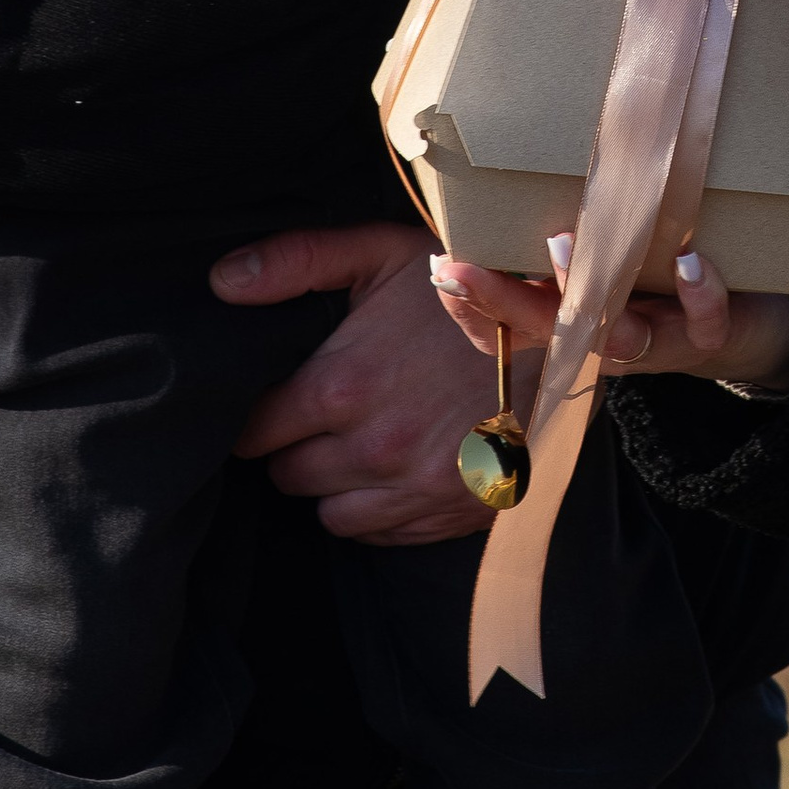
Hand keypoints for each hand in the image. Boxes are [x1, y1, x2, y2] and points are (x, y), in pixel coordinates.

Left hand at [211, 222, 498, 538]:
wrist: (566, 331)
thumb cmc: (466, 287)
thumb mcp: (382, 253)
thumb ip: (296, 261)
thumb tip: (222, 283)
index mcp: (342, 386)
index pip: (252, 432)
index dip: (259, 415)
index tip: (277, 399)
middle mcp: (371, 449)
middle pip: (287, 476)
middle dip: (293, 447)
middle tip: (318, 415)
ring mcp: (412, 490)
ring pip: (328, 514)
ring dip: (332, 482)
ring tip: (355, 442)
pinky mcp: (449, 515)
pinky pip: (379, 534)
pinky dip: (374, 509)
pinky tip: (392, 467)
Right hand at [430, 236, 788, 398]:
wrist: (755, 321)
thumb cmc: (668, 272)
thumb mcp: (612, 247)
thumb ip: (565, 219)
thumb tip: (506, 164)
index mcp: (576, 315)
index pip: (508, 328)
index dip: (471, 309)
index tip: (441, 268)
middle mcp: (607, 334)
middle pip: (547, 330)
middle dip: (501, 301)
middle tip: (461, 270)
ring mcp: (659, 337)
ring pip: (617, 333)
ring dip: (585, 290)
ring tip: (560, 242)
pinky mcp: (711, 332)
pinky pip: (702, 322)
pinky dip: (696, 293)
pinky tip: (687, 261)